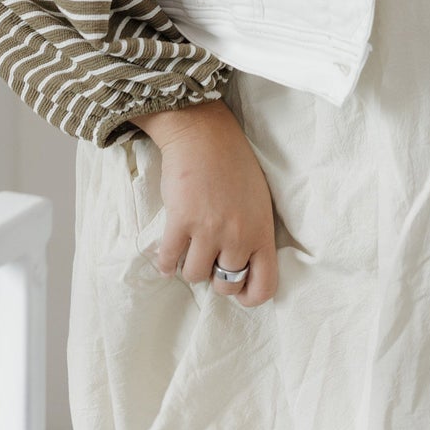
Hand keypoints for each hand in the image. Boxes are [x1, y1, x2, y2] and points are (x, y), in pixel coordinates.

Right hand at [128, 99, 278, 306]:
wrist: (204, 134)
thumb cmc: (235, 164)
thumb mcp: (259, 201)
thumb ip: (254, 233)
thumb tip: (243, 265)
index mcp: (262, 231)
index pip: (265, 286)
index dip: (250, 295)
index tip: (238, 289)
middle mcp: (238, 236)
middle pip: (225, 284)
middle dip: (215, 277)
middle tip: (209, 261)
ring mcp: (209, 230)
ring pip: (194, 276)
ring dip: (189, 267)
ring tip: (189, 252)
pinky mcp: (181, 221)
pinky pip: (169, 260)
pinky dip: (165, 264)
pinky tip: (167, 259)